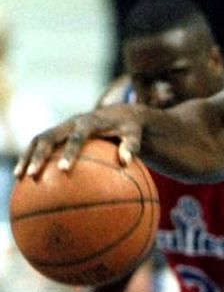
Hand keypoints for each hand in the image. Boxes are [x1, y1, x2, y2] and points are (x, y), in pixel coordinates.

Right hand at [16, 108, 142, 178]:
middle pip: (48, 137)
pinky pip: (41, 145)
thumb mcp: (135, 134)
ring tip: (20, 177)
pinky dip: (31, 158)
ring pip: (38, 140)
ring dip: (28, 156)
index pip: (77, 137)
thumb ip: (132, 146)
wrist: (120, 113)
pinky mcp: (58, 133)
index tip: (63, 169)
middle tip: (32, 175)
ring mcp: (62, 127)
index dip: (69, 152)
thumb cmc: (129, 128)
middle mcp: (71, 122)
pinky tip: (25, 178)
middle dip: (39, 155)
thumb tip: (126, 161)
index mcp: (89, 122)